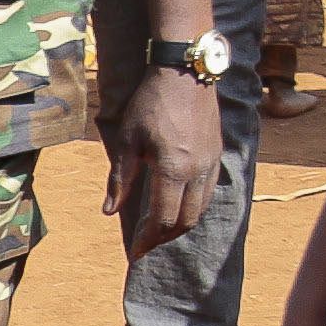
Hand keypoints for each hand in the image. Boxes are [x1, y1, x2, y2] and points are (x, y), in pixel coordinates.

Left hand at [116, 67, 221, 250]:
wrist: (185, 73)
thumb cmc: (150, 103)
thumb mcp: (127, 140)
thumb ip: (120, 179)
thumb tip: (108, 212)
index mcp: (172, 170)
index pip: (163, 219)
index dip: (148, 240)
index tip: (135, 253)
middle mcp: (197, 171)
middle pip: (185, 221)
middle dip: (164, 238)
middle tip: (146, 245)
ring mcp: (211, 163)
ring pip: (200, 209)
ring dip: (180, 225)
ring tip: (160, 231)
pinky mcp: (217, 154)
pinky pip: (209, 192)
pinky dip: (193, 207)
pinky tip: (179, 205)